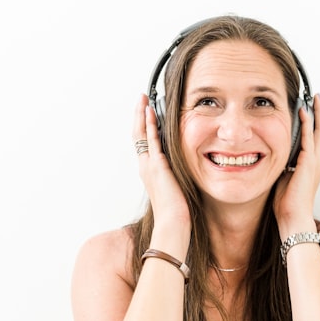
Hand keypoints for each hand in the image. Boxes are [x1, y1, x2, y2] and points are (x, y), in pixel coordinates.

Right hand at [134, 94, 190, 225]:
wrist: (173, 221)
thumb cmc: (175, 210)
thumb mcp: (175, 186)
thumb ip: (174, 173)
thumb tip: (182, 167)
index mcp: (149, 170)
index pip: (143, 142)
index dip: (143, 126)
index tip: (145, 111)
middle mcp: (145, 166)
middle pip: (137, 134)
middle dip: (138, 115)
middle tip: (140, 99)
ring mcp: (149, 165)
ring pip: (141, 134)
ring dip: (141, 115)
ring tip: (142, 100)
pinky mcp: (157, 166)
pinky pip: (152, 141)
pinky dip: (150, 125)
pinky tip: (150, 113)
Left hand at [273, 93, 319, 230]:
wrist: (294, 217)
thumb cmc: (289, 203)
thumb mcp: (286, 178)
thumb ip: (285, 165)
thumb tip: (275, 156)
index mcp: (314, 165)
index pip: (319, 138)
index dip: (318, 123)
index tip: (314, 109)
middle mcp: (319, 161)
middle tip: (318, 98)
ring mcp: (316, 161)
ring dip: (318, 113)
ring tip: (314, 99)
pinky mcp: (309, 162)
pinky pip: (309, 137)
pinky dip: (308, 123)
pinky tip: (304, 112)